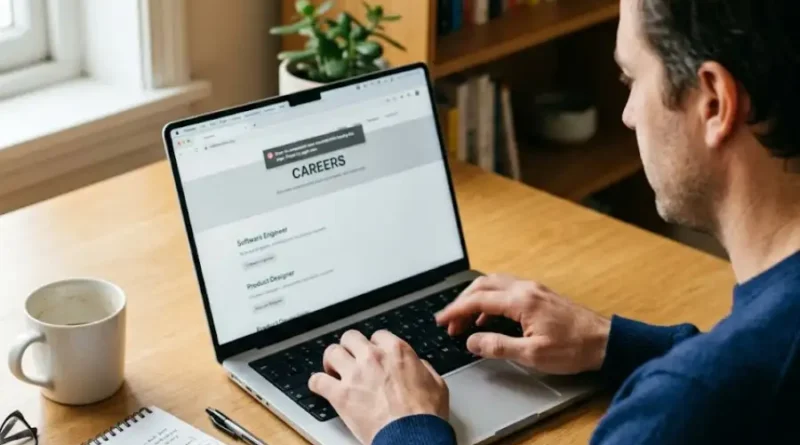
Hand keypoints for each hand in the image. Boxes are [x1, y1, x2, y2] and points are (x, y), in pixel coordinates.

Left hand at [309, 330, 448, 444]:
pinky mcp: (341, 395)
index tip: (373, 353)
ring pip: (331, 352)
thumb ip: (422, 368)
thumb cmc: (425, 416)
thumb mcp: (436, 383)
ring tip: (334, 369)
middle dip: (350, 347)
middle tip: (351, 358)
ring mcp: (355, 375)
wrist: (413, 437)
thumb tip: (416, 365)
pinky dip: (317, 383)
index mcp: (397, 351)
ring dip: (332, 361)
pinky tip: (320, 386)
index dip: (375, 345)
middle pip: (350, 337)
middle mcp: (373, 358)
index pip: (378, 335)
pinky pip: (317, 381)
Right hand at [435, 274, 610, 374]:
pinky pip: (506, 289)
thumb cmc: (574, 348)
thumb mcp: (532, 355)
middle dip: (461, 301)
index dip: (455, 310)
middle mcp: (526, 288)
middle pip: (483, 285)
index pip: (478, 300)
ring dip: (476, 299)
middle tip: (450, 321)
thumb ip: (498, 346)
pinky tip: (489, 317)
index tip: (442, 320)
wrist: (605, 341)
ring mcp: (534, 289)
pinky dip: (490, 299)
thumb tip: (472, 341)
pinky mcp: (540, 294)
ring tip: (465, 320)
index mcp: (521, 301)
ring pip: (494, 284)